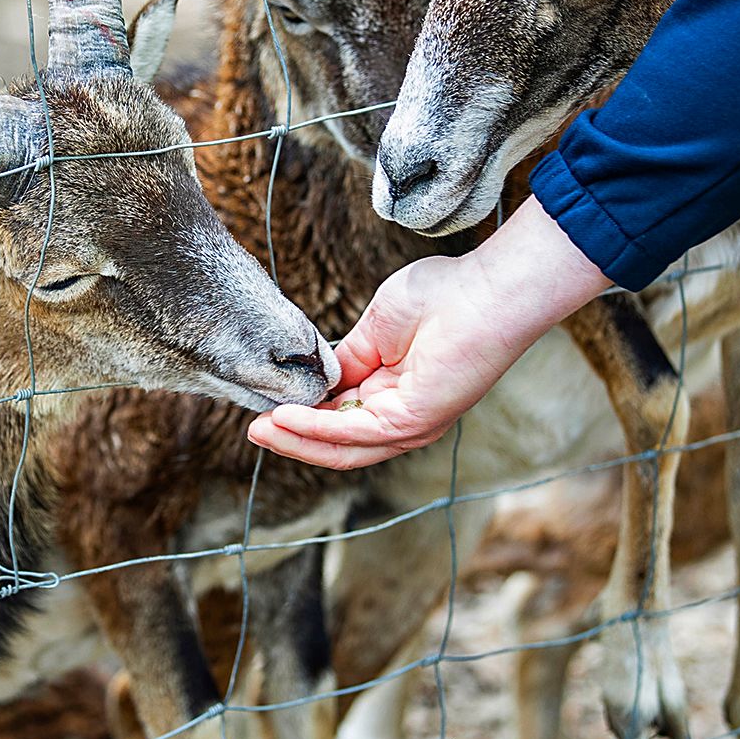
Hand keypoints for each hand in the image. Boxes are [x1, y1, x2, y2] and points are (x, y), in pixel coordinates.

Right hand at [248, 199, 608, 469]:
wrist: (485, 291)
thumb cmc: (443, 297)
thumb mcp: (376, 328)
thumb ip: (348, 358)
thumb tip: (317, 378)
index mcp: (394, 395)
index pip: (340, 419)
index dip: (302, 418)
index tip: (266, 408)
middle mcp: (402, 418)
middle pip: (337, 444)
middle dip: (292, 438)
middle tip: (254, 429)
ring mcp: (410, 424)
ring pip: (341, 447)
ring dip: (296, 439)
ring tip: (260, 429)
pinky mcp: (413, 422)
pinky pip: (354, 432)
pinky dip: (315, 428)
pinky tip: (286, 417)